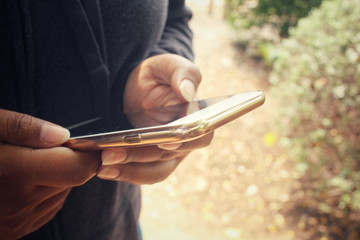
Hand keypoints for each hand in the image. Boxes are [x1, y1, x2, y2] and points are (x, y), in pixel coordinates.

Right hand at [0, 109, 99, 239]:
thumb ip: (24, 128)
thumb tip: (62, 135)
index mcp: (14, 172)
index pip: (79, 168)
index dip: (87, 153)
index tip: (81, 142)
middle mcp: (19, 203)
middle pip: (74, 179)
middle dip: (68, 161)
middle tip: (42, 149)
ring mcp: (16, 222)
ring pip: (63, 193)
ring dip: (57, 177)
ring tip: (26, 165)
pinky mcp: (14, 231)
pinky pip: (48, 207)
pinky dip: (45, 192)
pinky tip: (23, 181)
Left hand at [97, 54, 213, 183]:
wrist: (140, 86)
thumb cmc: (160, 74)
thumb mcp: (169, 65)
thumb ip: (183, 74)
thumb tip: (188, 92)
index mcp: (198, 118)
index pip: (199, 136)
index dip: (185, 142)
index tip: (164, 141)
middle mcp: (186, 141)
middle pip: (168, 155)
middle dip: (139, 156)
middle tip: (111, 155)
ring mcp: (169, 153)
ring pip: (154, 171)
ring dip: (129, 171)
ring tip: (102, 168)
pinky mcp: (150, 160)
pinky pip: (141, 173)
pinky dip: (124, 173)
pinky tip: (102, 169)